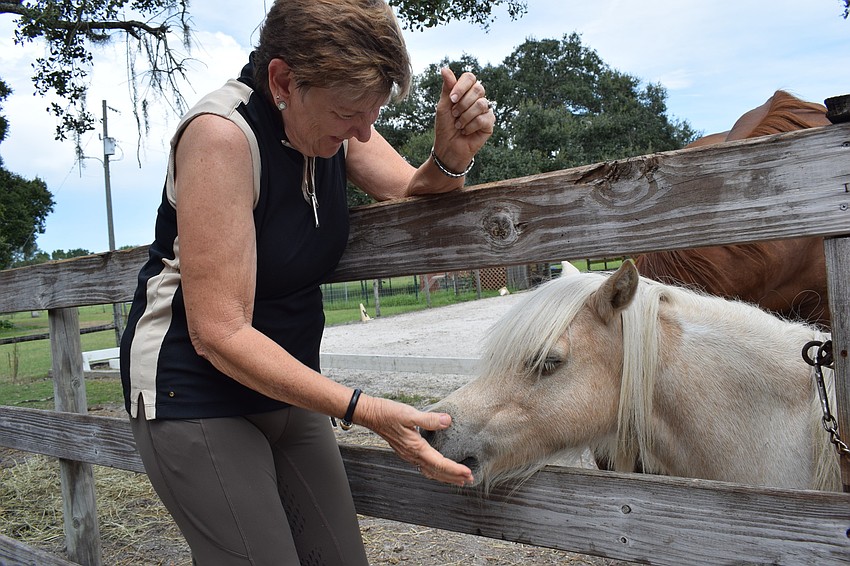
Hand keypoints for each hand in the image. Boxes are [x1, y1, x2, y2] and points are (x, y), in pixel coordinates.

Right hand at [357, 395, 473, 486]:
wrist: (371, 415)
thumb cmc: (388, 413)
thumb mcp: (409, 413)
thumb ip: (429, 419)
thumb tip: (447, 421)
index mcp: (415, 448)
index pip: (439, 464)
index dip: (455, 469)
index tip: (468, 473)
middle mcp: (412, 455)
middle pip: (436, 472)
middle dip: (453, 477)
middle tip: (469, 480)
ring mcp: (408, 455)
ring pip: (430, 472)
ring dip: (445, 477)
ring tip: (458, 479)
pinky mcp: (406, 452)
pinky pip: (423, 467)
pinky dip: (435, 472)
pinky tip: (439, 469)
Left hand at [432, 67, 494, 173]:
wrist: (448, 148)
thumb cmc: (445, 127)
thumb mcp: (443, 106)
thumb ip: (447, 88)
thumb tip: (444, 68)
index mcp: (466, 92)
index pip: (470, 77)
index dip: (462, 86)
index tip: (452, 99)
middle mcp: (478, 99)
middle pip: (479, 88)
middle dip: (463, 104)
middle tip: (454, 115)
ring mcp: (485, 111)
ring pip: (481, 104)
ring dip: (465, 117)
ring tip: (459, 125)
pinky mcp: (490, 124)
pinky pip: (484, 119)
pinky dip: (471, 126)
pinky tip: (466, 132)